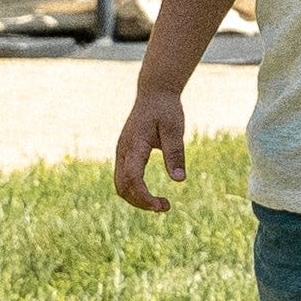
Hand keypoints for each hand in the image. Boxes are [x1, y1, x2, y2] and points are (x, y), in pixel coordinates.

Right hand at [115, 88, 187, 212]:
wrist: (154, 94)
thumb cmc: (166, 110)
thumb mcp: (174, 130)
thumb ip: (175, 153)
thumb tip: (179, 180)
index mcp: (134, 146)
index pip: (133, 179)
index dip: (144, 196)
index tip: (162, 206)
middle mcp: (123, 152)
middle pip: (123, 187)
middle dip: (141, 201)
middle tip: (165, 207)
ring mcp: (121, 153)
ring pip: (120, 184)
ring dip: (137, 198)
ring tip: (161, 203)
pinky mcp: (125, 154)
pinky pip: (124, 177)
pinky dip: (134, 190)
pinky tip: (151, 194)